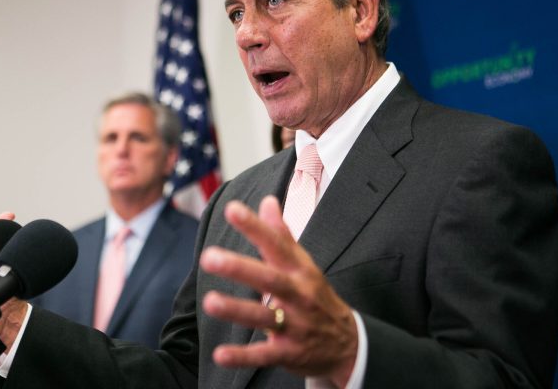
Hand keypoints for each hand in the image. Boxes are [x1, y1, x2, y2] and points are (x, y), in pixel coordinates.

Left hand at [200, 196, 357, 387]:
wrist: (348, 343)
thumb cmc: (316, 296)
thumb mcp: (304, 264)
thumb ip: (281, 234)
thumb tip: (267, 201)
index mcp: (300, 270)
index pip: (276, 244)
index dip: (255, 227)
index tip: (232, 210)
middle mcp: (298, 295)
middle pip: (270, 279)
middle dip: (240, 268)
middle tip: (209, 257)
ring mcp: (295, 325)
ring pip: (265, 317)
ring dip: (237, 310)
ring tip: (209, 301)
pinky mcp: (288, 354)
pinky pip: (264, 356)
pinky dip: (243, 356)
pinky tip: (219, 355)